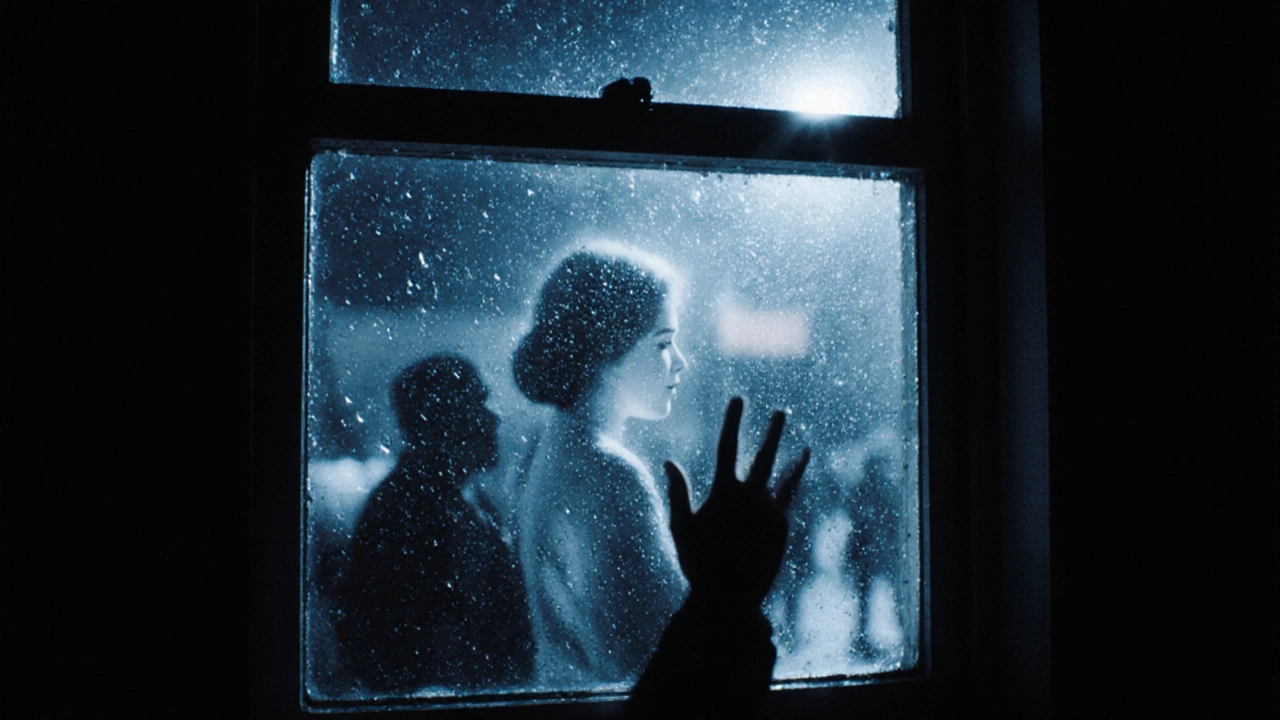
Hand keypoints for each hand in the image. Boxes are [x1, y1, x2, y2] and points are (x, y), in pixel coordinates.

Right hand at [665, 397, 809, 609]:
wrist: (729, 598)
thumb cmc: (698, 563)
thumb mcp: (681, 526)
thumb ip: (677, 492)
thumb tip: (669, 462)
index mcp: (725, 492)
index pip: (728, 446)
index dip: (733, 420)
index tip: (738, 399)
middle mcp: (751, 497)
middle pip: (765, 455)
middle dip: (773, 432)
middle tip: (781, 411)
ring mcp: (771, 513)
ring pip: (788, 478)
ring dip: (796, 461)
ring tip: (806, 447)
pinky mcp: (783, 529)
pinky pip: (790, 502)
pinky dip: (794, 489)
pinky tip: (797, 485)